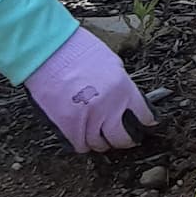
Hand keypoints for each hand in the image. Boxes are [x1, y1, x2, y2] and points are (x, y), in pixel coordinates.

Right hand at [24, 27, 156, 153]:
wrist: (50, 51)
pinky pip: (80, 145)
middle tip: (124, 138)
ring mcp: (88, 119)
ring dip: (101, 142)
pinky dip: (82, 143)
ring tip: (100, 137)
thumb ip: (121, 86)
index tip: (145, 125)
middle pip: (123, 138)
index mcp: (124, 89)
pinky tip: (83, 136)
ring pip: (100, 144)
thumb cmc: (79, 51)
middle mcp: (109, 107)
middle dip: (125, 140)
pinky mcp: (68, 126)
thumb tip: (125, 101)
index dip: (145, 122)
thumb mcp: (112, 64)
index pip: (143, 115)